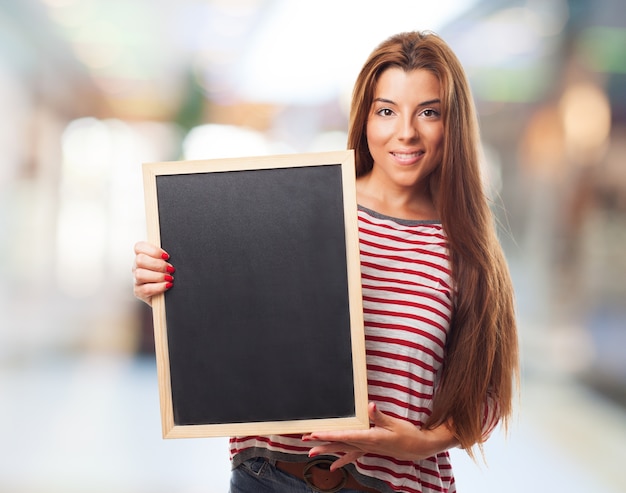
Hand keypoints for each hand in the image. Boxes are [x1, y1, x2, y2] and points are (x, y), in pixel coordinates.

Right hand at [132, 241, 174, 305]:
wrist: (168, 293)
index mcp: (142, 256)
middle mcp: (137, 267)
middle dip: (158, 264)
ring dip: (158, 276)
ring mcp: (136, 280)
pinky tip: (167, 285)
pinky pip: (146, 289)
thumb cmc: (168, 274)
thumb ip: (166, 256)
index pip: (139, 247)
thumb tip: (172, 255)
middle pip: (140, 260)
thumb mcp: (167, 262)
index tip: (166, 256)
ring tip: (169, 278)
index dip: (153, 250)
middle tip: (170, 268)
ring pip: (140, 274)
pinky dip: (159, 287)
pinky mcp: (139, 292)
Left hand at [302, 402, 457, 470]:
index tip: (314, 434)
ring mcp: (367, 448)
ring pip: (343, 449)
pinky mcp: (370, 449)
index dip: (329, 434)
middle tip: (306, 441)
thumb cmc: (407, 434)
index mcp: (370, 437)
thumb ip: (379, 416)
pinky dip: (342, 460)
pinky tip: (332, 466)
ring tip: (311, 452)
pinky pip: (352, 456)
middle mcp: (366, 445)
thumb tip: (369, 406)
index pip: (345, 435)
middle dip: (322, 442)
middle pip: (339, 443)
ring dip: (327, 450)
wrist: (418, 447)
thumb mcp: (394, 422)